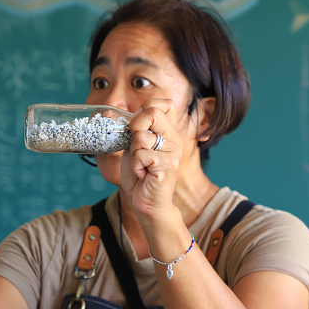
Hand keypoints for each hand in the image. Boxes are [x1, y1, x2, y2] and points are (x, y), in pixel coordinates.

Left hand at [120, 98, 182, 220]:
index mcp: (168, 133)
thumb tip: (134, 114)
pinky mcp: (167, 164)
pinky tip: (143, 175)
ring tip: (141, 167)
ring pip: (142, 137)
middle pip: (153, 113)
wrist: (146, 204)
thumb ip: (137, 131)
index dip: (146, 108)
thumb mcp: (135, 148)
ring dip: (133, 154)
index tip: (138, 126)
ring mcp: (173, 152)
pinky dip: (136, 166)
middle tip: (135, 146)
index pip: (164, 104)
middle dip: (135, 126)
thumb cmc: (140, 177)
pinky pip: (141, 155)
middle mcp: (174, 139)